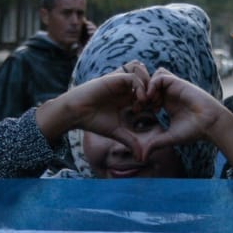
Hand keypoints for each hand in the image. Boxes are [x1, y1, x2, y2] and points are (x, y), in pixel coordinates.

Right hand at [36, 62, 150, 152]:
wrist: (76, 113)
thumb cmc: (94, 122)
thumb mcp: (117, 132)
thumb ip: (131, 141)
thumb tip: (142, 158)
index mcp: (127, 98)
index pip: (148, 92)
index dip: (155, 99)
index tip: (156, 111)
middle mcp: (125, 88)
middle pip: (149, 80)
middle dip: (155, 92)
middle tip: (155, 105)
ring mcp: (120, 82)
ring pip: (143, 75)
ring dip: (148, 87)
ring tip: (146, 103)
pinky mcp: (114, 78)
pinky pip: (133, 77)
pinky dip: (140, 86)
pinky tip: (139, 100)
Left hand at [139, 68, 223, 152]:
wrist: (210, 124)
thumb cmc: (194, 131)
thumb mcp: (170, 137)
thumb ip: (156, 143)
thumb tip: (141, 157)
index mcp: (166, 104)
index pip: (148, 95)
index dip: (140, 101)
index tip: (136, 112)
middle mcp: (169, 94)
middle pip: (149, 84)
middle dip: (140, 93)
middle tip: (138, 106)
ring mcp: (174, 88)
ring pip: (154, 77)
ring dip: (147, 86)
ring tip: (146, 101)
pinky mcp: (179, 83)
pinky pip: (160, 76)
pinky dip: (153, 84)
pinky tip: (152, 97)